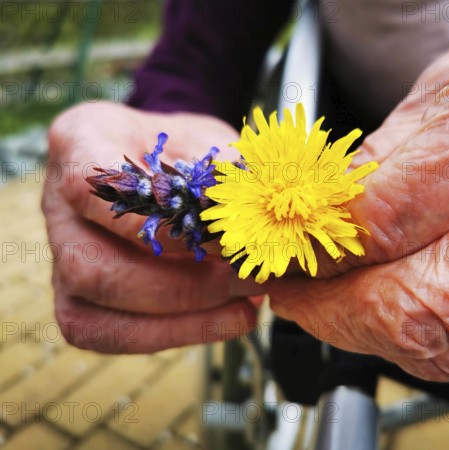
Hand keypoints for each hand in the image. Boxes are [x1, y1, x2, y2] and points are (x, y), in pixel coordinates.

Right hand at [43, 101, 263, 352]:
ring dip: (180, 318)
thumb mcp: (207, 139)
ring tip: (244, 307)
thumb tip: (257, 211)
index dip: (151, 224)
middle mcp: (58, 205)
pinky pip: (110, 333)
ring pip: (94, 310)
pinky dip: (175, 333)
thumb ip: (224, 170)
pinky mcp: (79, 298)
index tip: (216, 237)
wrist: (163, 162)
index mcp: (79, 143)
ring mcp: (60, 256)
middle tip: (243, 281)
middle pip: (90, 266)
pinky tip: (229, 320)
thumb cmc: (183, 149)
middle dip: (178, 286)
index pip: (90, 187)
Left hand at [268, 0, 448, 380]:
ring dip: (372, 334)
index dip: (315, 246)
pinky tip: (397, 312)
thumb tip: (322, 215)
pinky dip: (429, 341)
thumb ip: (388, 153)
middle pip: (421, 303)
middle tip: (292, 291)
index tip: (278, 249)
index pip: (387, 215)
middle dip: (333, 311)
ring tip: (332, 304)